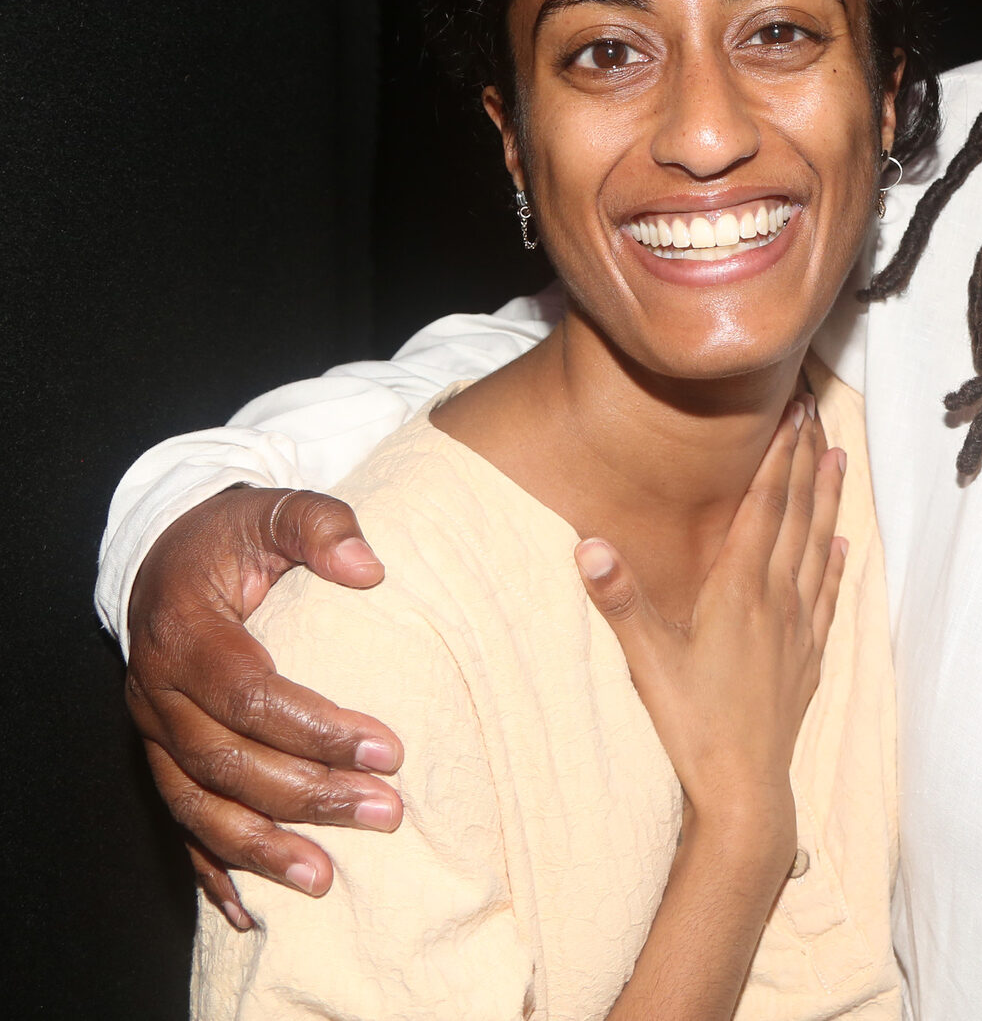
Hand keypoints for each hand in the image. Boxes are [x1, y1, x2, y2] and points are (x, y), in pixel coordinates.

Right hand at [125, 487, 407, 927]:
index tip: (390, 751)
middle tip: (387, 813)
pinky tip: (251, 911)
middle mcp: (157, 691)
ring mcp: (153, 732)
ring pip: (197, 807)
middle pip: (226, 762)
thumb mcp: (275, 508)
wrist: (166, 554)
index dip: (318, 728)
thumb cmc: (233, 535)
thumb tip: (370, 566)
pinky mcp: (161, 758)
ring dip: (260, 849)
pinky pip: (179, 824)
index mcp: (186, 632)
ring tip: (327, 879)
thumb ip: (322, 524)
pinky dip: (213, 871)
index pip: (249, 695)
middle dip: (307, 796)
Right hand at [575, 399, 847, 874]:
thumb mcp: (647, 660)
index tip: (792, 414)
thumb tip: (587, 544)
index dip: (778, 456)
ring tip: (839, 458)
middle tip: (818, 414)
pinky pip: (827, 596)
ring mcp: (799, 629)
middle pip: (797, 515)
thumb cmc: (691, 723)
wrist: (744, 789)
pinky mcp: (808, 658)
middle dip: (806, 461)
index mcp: (739, 589)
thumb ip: (620, 598)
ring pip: (819, 547)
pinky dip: (835, 563)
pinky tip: (842, 546)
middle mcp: (777, 599)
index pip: (763, 506)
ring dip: (828, 500)